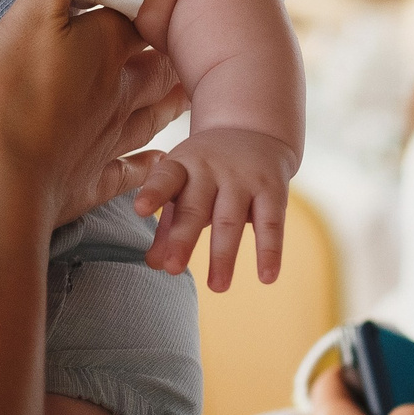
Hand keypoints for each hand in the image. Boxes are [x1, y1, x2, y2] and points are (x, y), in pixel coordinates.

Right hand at [0, 0, 189, 232]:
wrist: (8, 186)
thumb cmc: (14, 94)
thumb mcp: (31, 15)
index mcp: (107, 48)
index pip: (138, 15)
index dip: (150, 0)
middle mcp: (120, 91)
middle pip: (155, 64)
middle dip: (170, 50)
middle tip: (187, 39)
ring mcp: (110, 139)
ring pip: (153, 114)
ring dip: (170, 100)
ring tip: (186, 90)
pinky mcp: (94, 180)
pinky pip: (133, 171)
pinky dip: (150, 166)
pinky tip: (158, 164)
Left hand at [134, 127, 296, 290]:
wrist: (254, 127)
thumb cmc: (207, 169)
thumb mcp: (183, 186)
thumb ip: (168, 225)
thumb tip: (153, 264)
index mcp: (182, 165)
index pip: (165, 178)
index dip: (153, 193)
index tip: (140, 209)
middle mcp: (211, 168)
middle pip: (195, 206)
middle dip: (183, 239)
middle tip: (173, 269)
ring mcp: (243, 178)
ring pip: (231, 219)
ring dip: (224, 255)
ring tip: (217, 287)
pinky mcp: (273, 189)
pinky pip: (271, 223)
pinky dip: (269, 251)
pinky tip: (267, 277)